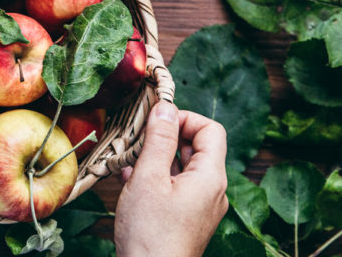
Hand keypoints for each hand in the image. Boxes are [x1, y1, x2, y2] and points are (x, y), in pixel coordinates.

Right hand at [115, 102, 227, 256]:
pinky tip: (130, 182)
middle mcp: (212, 191)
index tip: (157, 121)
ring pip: (183, 169)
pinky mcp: (188, 220)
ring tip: (128, 161)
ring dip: (156, 159)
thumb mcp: (149, 178)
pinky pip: (177, 188)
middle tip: (137, 138)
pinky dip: (157, 179)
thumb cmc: (150, 233)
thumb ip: (159, 140)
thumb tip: (166, 107)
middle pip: (196, 148)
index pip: (210, 129)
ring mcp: (201, 207)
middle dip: (166, 138)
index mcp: (210, 177)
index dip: (184, 118)